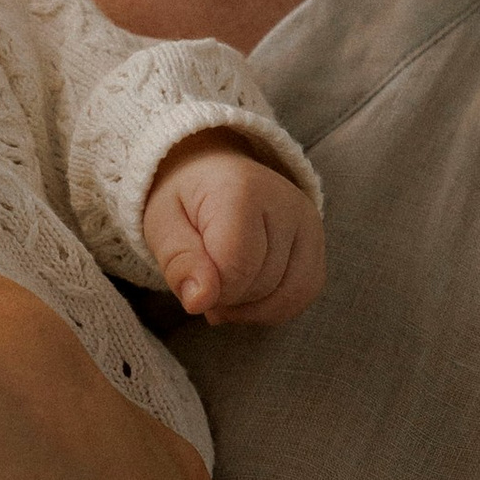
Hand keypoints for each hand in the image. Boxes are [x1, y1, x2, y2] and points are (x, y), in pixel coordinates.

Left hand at [142, 137, 325, 326]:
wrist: (211, 172)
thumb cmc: (184, 201)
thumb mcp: (162, 225)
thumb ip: (179, 262)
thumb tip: (200, 301)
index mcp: (241, 191)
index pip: (236, 270)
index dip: (210, 290)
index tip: (192, 277)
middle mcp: (286, 202)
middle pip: (261, 286)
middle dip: (228, 297)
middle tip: (205, 276)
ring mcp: (308, 221)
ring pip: (288, 296)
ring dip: (251, 307)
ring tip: (226, 285)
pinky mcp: (317, 240)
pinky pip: (304, 293)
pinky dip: (274, 306)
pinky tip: (248, 294)